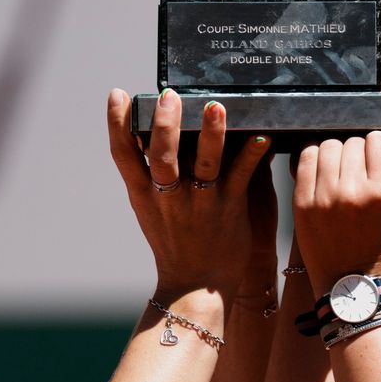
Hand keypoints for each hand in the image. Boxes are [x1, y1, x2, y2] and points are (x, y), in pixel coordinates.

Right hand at [108, 89, 271, 296]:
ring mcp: (200, 204)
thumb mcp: (148, 209)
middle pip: (162, 156)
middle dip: (164, 124)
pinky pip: (241, 178)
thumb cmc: (173, 242)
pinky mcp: (229, 211)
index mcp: (144, 195)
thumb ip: (146, 173)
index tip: (117, 94)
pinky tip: (263, 137)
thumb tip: (148, 130)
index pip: (123, 155)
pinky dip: (252, 156)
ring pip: (203, 165)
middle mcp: (168, 198)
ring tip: (216, 107)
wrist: (195, 287)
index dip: (117, 123)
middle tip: (170, 95)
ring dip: (211, 135)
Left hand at [291, 132, 380, 287]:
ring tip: (336, 168)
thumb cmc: (373, 241)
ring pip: (327, 146)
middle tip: (353, 165)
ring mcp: (325, 197)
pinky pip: (305, 159)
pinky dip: (313, 158)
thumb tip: (380, 133)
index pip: (377, 140)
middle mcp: (353, 192)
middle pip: (351, 141)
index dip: (376, 143)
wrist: (347, 282)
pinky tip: (319, 169)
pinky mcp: (302, 202)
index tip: (374, 152)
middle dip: (354, 149)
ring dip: (333, 151)